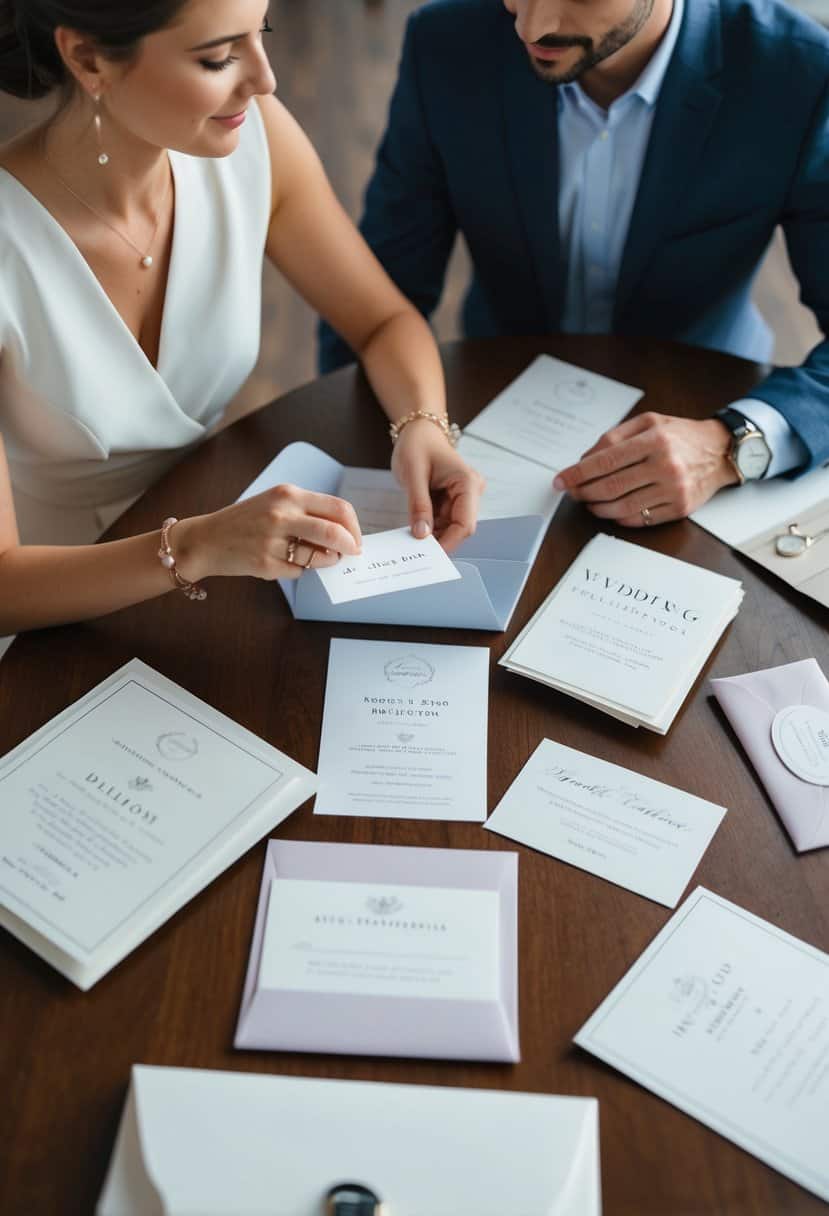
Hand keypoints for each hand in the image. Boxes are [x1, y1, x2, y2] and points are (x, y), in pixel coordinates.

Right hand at [171, 484, 361, 581]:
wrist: (205, 539)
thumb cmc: (245, 521)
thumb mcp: (275, 503)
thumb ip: (307, 513)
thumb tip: (344, 534)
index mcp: (288, 494)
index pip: (338, 508)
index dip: (354, 527)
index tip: (356, 538)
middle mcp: (281, 514)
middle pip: (334, 532)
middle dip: (350, 546)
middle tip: (351, 553)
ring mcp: (272, 540)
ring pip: (319, 556)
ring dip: (325, 561)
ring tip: (316, 558)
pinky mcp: (265, 563)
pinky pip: (298, 572)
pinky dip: (298, 570)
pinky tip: (282, 562)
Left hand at [391, 419, 484, 551]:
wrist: (419, 432)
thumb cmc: (417, 445)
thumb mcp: (413, 474)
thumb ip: (419, 506)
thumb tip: (421, 535)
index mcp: (467, 483)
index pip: (465, 524)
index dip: (449, 542)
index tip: (428, 554)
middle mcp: (470, 492)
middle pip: (460, 528)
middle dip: (439, 540)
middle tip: (415, 551)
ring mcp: (462, 498)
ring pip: (450, 528)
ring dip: (432, 535)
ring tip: (411, 539)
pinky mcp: (452, 502)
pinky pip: (443, 522)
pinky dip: (429, 528)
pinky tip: (415, 530)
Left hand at [553, 413, 738, 525]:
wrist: (721, 450)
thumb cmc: (681, 435)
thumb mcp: (649, 422)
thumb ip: (615, 436)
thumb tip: (584, 460)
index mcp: (655, 440)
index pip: (605, 460)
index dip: (577, 473)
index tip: (561, 480)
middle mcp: (665, 466)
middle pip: (610, 486)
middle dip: (583, 492)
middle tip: (572, 492)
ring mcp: (673, 490)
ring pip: (622, 507)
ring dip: (597, 508)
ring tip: (589, 502)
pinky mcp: (679, 509)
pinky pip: (639, 520)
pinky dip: (619, 517)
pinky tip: (612, 509)